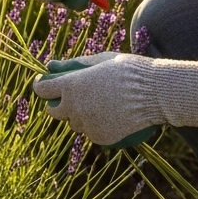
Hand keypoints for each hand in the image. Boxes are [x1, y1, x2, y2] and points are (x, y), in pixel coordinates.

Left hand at [32, 52, 197, 144]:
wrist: (156, 93)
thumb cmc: (129, 70)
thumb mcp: (100, 60)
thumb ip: (74, 65)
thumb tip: (51, 65)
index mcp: (71, 86)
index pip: (42, 90)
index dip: (42, 87)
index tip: (44, 85)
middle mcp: (75, 107)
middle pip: (53, 111)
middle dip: (57, 105)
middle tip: (70, 98)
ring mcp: (87, 125)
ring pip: (74, 123)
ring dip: (79, 116)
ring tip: (98, 104)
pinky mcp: (101, 138)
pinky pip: (91, 133)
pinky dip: (96, 126)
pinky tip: (109, 116)